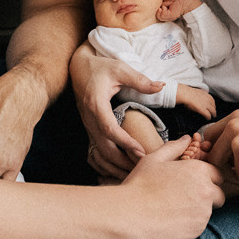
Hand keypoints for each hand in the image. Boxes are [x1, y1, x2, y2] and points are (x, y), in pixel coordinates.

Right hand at [71, 43, 164, 178]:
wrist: (78, 67)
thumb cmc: (100, 67)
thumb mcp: (120, 68)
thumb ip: (140, 79)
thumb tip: (160, 86)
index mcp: (96, 104)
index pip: (109, 129)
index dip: (125, 142)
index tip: (141, 151)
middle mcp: (89, 118)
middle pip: (103, 147)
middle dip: (123, 160)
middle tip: (144, 167)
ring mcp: (87, 125)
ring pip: (99, 152)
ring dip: (116, 164)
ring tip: (136, 171)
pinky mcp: (89, 127)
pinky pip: (97, 150)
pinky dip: (109, 161)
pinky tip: (123, 166)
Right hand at [119, 137, 224, 238]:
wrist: (129, 215)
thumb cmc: (140, 184)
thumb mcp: (154, 159)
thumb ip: (174, 147)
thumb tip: (187, 139)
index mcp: (198, 170)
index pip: (216, 174)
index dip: (205, 177)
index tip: (191, 182)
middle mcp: (206, 190)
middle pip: (218, 194)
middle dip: (206, 195)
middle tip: (184, 197)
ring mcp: (203, 212)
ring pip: (209, 210)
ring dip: (198, 209)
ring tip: (174, 208)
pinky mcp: (197, 230)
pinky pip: (200, 225)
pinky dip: (190, 223)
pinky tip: (172, 219)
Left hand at [157, 0, 201, 21]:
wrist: (187, 3)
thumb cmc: (179, 10)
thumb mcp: (170, 16)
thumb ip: (161, 16)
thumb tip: (158, 8)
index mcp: (161, 11)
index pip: (156, 8)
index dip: (163, 8)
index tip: (168, 8)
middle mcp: (162, 4)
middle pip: (159, 1)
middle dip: (167, 2)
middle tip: (173, 4)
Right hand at [176, 84, 216, 119]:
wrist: (185, 94)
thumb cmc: (188, 93)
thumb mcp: (197, 93)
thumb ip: (201, 95)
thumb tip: (200, 97)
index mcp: (206, 95)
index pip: (212, 101)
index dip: (212, 105)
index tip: (211, 107)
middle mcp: (208, 99)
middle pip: (214, 107)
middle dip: (214, 111)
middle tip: (213, 114)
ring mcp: (206, 105)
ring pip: (213, 111)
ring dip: (212, 115)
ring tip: (212, 117)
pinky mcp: (203, 110)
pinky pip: (208, 115)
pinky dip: (208, 118)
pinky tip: (207, 119)